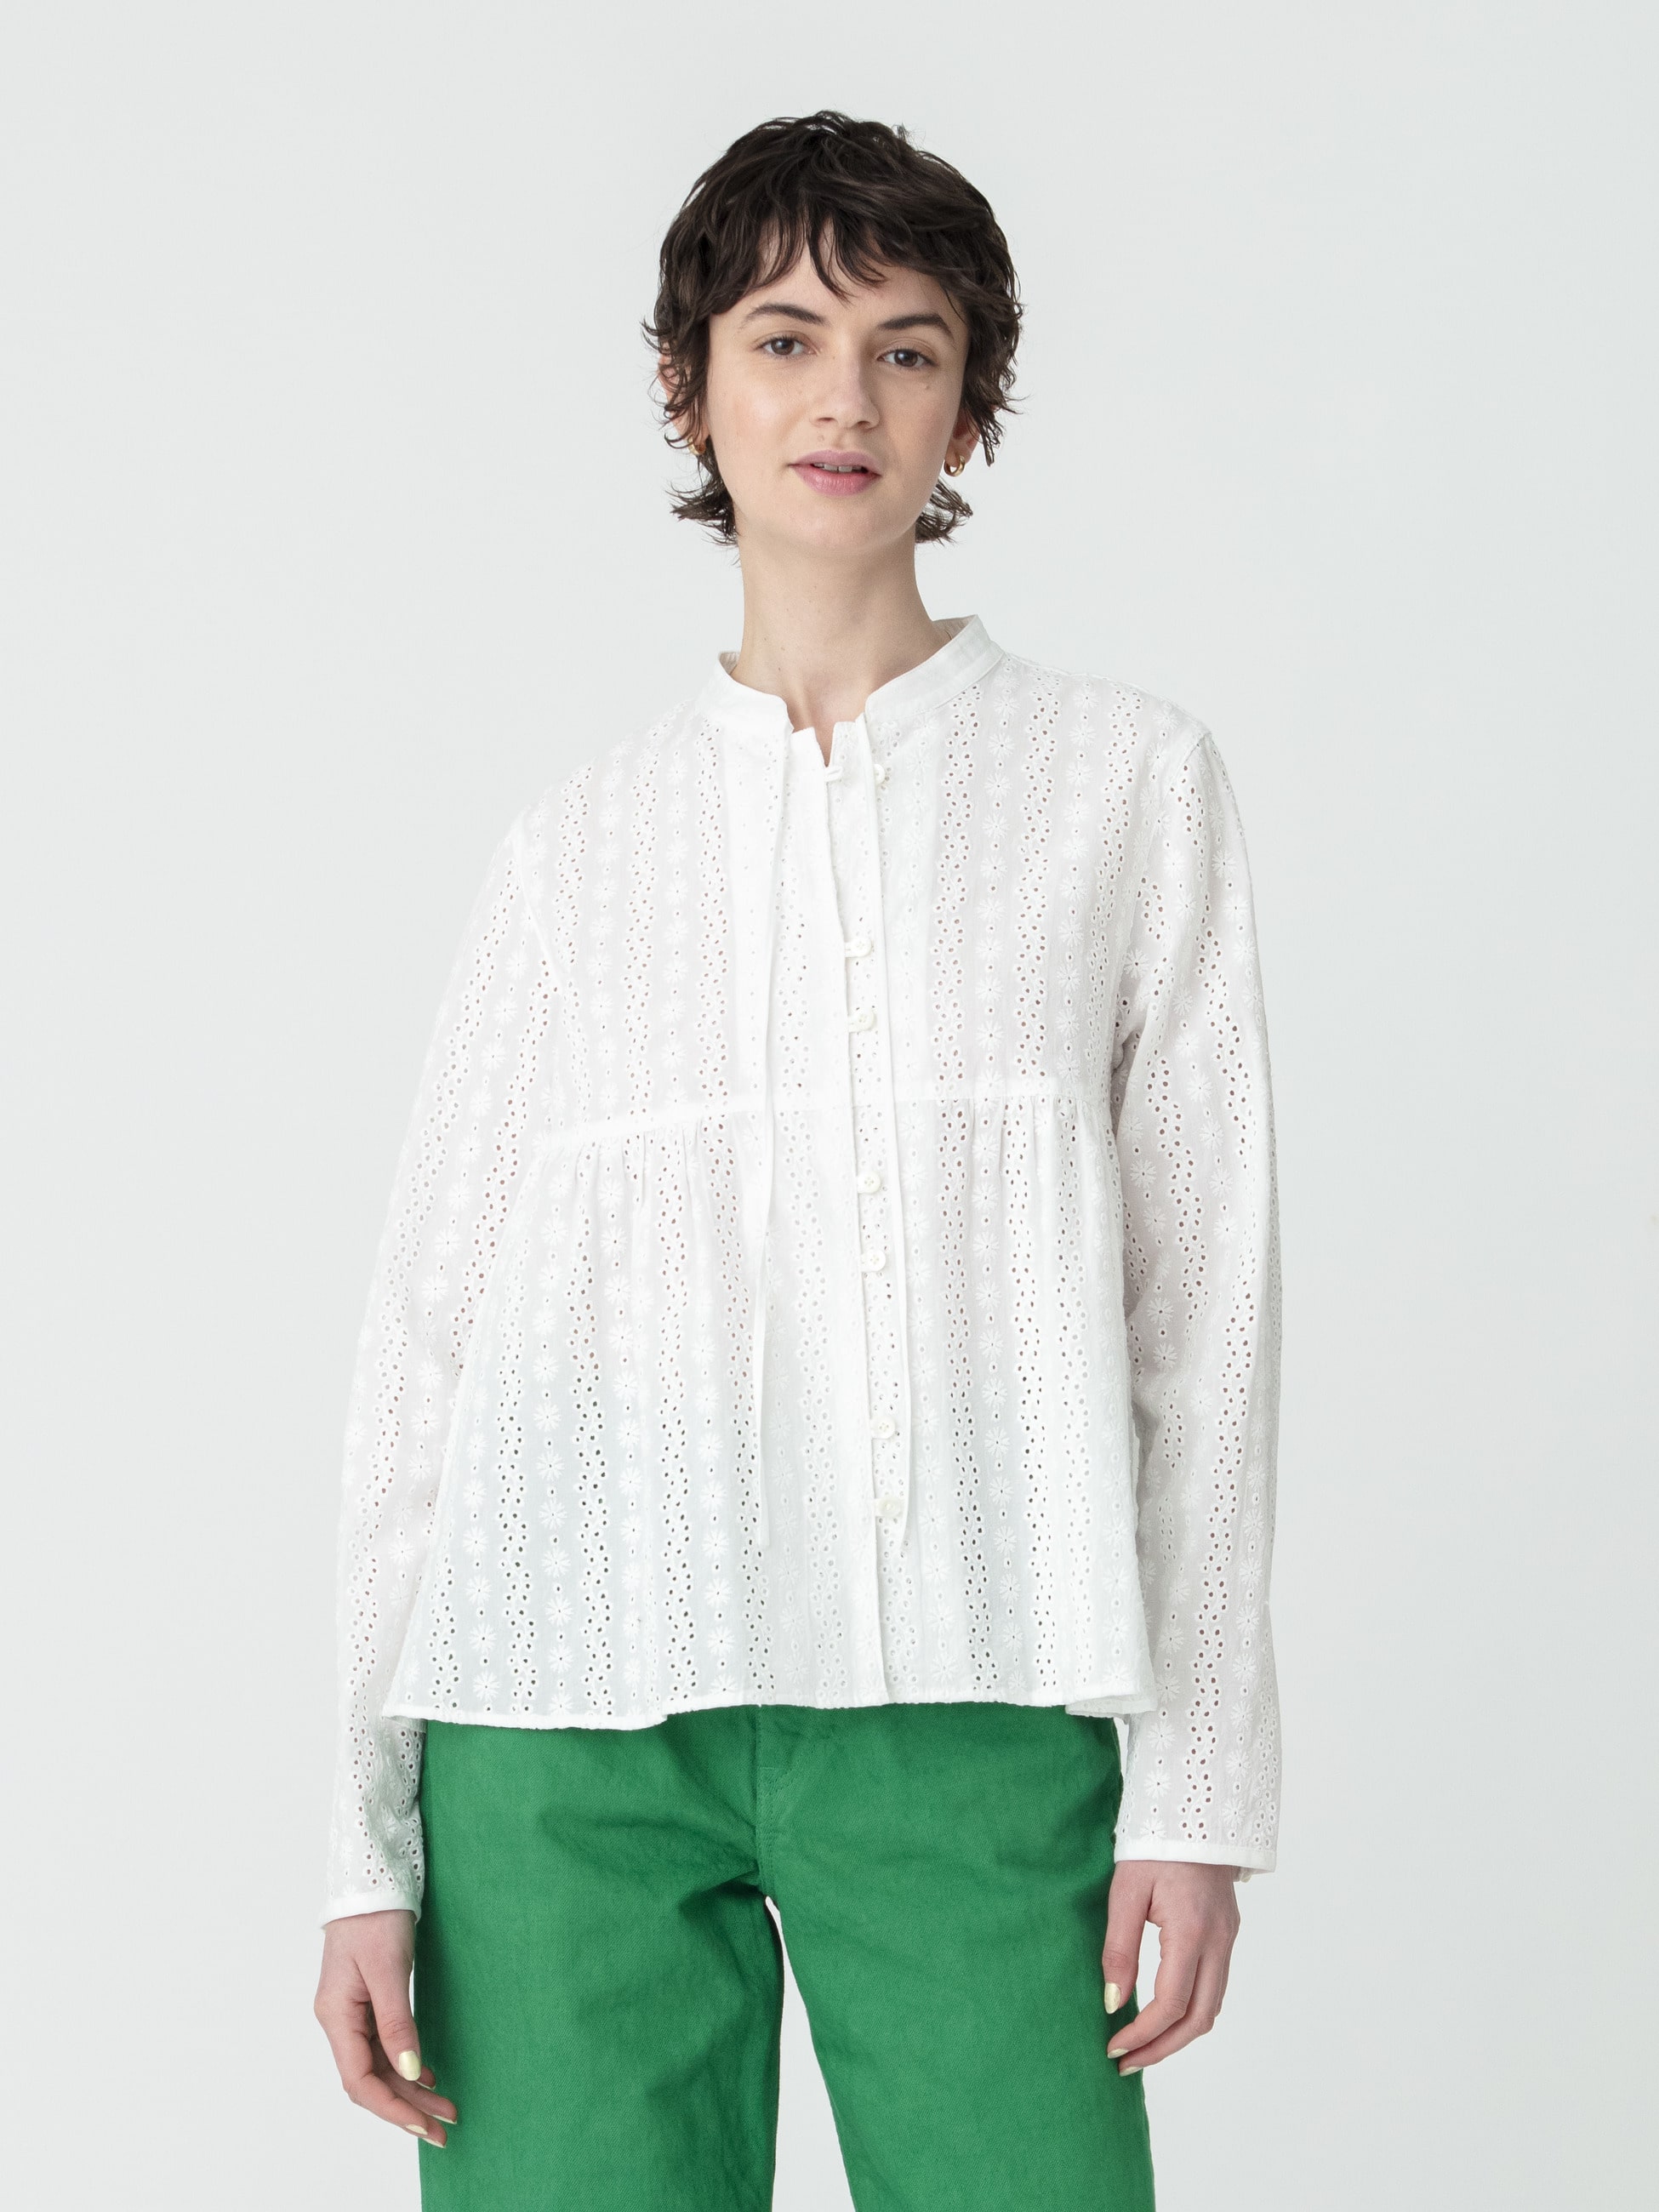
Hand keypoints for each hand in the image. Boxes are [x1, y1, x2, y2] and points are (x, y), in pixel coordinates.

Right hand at [314, 1908, 456, 2145]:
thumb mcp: (389, 1969)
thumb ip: (397, 2023)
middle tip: (446, 2126)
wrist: (371, 1878)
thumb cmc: (376, 1917)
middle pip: (371, 2079)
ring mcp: (352, 2012)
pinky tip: (427, 2073)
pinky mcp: (367, 2001)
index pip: (360, 2081)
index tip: (425, 2125)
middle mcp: (339, 2020)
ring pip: (379, 2065)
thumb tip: (408, 2073)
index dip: (392, 2108)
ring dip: (410, 2088)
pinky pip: (383, 2045)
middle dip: (407, 2105)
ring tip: (445, 2105)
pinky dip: (405, 2063)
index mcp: (336, 2016)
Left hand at [1101, 1860, 1240, 2072]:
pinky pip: (1214, 1986)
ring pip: (1211, 2007)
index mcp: (1192, 1931)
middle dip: (1162, 2048)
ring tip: (1141, 2045)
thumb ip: (1119, 1949)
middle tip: (1127, 2062)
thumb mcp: (1125, 1893)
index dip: (1142, 2033)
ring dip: (1178, 2034)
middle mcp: (1218, 1941)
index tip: (1113, 2047)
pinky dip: (1190, 2010)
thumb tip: (1113, 2003)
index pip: (1172, 2003)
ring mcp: (1228, 1939)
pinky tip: (1163, 2014)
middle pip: (1199, 2018)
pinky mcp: (1227, 1934)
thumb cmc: (1153, 1846)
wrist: (1194, 1810)